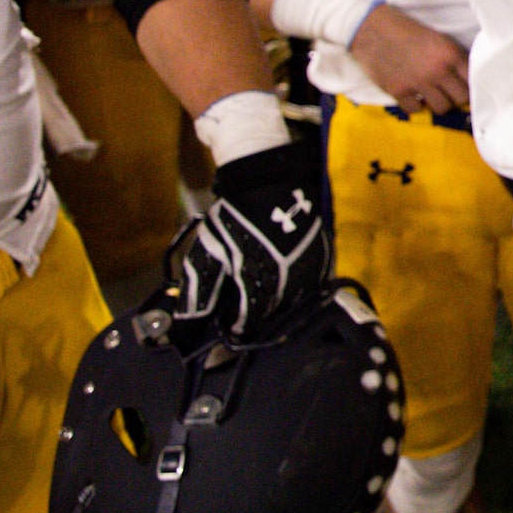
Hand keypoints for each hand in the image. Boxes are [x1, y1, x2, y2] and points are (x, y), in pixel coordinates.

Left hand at [169, 141, 332, 340]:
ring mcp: (310, 270)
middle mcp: (290, 282)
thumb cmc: (234, 219)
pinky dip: (297, 292)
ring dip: (277, 306)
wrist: (269, 182)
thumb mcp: (207, 254)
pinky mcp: (323, 258)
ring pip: (294, 304)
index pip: (248, 323)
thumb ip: (200, 292)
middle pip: (272, 316)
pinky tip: (283, 283)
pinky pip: (312, 287)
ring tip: (261, 297)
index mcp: (260, 282)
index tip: (224, 329)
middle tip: (240, 310)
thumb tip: (189, 325)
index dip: (234, 329)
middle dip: (255, 317)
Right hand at [350, 5, 469, 115]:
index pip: (473, 79)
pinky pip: (416, 110)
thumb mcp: (438, 38)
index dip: (472, 84)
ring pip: (442, 108)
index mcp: (450, 54)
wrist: (373, 29)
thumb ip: (454, 56)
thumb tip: (468, 75)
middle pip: (461, 98)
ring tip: (434, 95)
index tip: (467, 86)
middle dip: (458, 97)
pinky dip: (416, 106)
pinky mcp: (398, 91)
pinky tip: (415, 96)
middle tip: (451, 93)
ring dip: (439, 103)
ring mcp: (418, 83)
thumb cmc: (407, 30)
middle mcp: (437, 71)